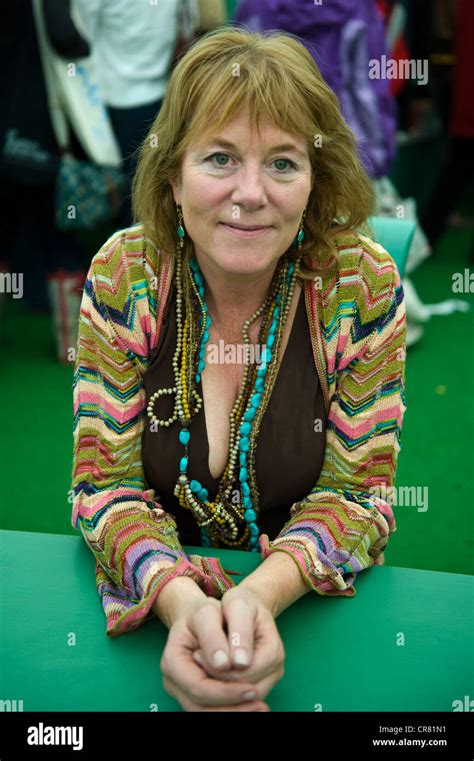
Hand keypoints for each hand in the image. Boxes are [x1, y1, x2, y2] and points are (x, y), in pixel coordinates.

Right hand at [160, 596, 269, 711]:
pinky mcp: (198, 696)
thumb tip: (228, 664)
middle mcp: (174, 680)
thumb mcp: (209, 611)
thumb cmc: (206, 611)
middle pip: (202, 707)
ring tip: (262, 708)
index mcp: (173, 659)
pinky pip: (215, 710)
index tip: (252, 689)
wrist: (203, 616)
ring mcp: (184, 690)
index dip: (225, 692)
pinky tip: (255, 706)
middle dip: (233, 707)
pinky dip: (235, 709)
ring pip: (208, 713)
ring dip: (236, 711)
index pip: (198, 687)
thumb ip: (215, 635)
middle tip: (262, 705)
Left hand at [192, 586, 284, 700]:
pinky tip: (205, 670)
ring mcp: (268, 679)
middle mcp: (275, 669)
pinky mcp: (258, 684)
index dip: (218, 670)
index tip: (196, 653)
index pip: (246, 674)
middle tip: (194, 657)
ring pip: (239, 701)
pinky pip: (236, 699)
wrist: (244, 607)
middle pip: (243, 692)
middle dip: (215, 679)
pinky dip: (217, 691)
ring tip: (198, 662)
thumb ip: (239, 631)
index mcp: (273, 650)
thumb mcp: (236, 604)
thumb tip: (239, 663)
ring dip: (214, 686)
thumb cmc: (238, 604)